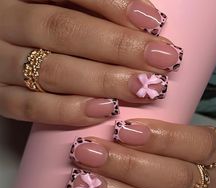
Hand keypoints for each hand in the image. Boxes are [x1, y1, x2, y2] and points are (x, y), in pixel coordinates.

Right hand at [0, 0, 182, 125]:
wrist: (5, 52)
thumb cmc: (41, 30)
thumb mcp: (55, 6)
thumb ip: (89, 10)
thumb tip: (140, 21)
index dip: (115, 6)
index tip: (154, 23)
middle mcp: (7, 23)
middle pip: (65, 31)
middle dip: (119, 47)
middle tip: (162, 61)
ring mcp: (1, 63)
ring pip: (53, 70)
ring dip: (102, 81)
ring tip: (142, 88)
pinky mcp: (0, 97)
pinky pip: (31, 107)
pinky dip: (68, 110)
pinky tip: (104, 110)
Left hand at [67, 119, 215, 187]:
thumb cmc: (198, 165)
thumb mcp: (190, 145)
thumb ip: (163, 136)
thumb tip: (119, 125)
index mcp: (215, 156)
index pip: (195, 144)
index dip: (159, 137)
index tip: (121, 129)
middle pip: (173, 178)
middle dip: (127, 165)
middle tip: (88, 153)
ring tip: (84, 183)